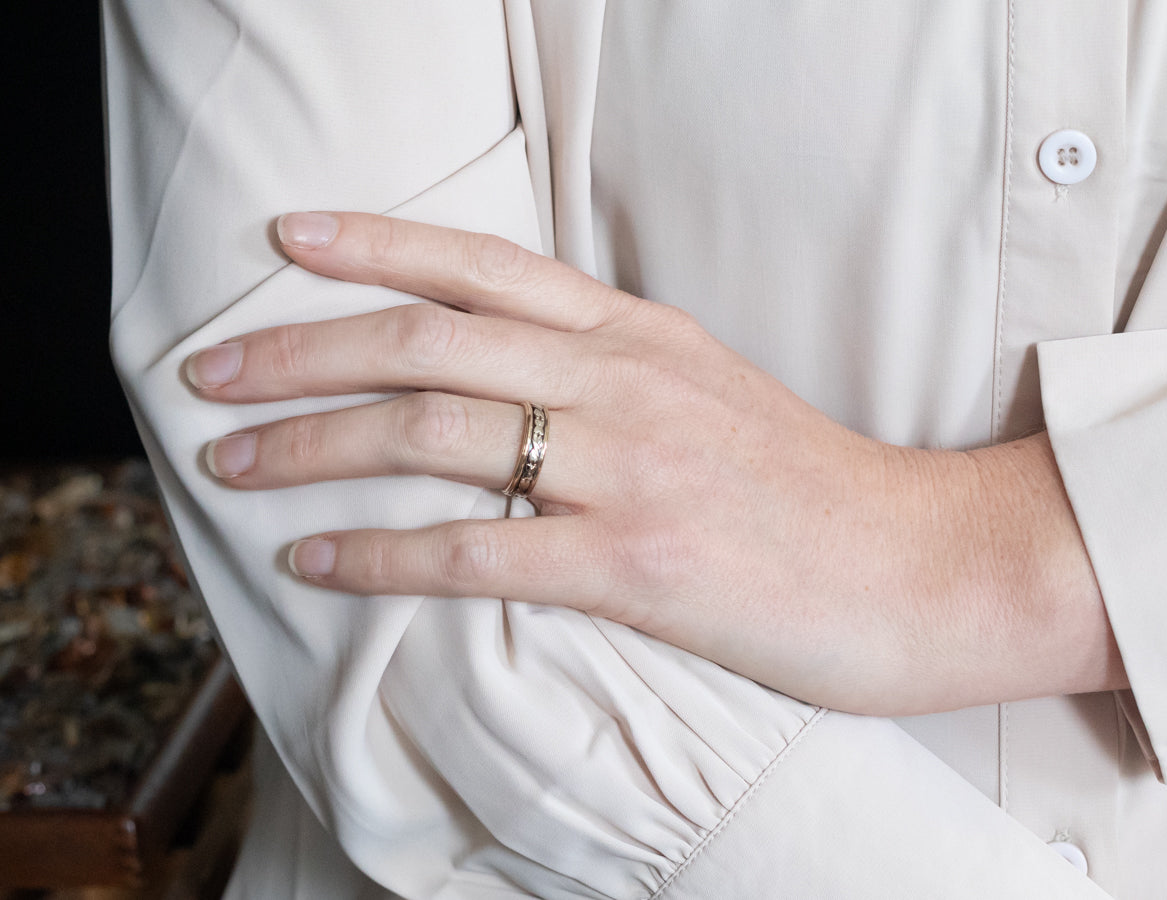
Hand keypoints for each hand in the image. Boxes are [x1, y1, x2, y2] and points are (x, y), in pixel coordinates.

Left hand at [185, 211, 1126, 715]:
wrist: (918, 564)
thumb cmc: (808, 488)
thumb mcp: (707, 392)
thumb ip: (609, 373)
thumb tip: (507, 381)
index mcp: (638, 334)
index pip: (482, 265)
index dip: (376, 242)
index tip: (286, 240)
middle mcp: (623, 381)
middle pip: (426, 342)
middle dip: (300, 351)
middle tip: (210, 370)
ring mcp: (628, 467)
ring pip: (431, 435)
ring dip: (312, 446)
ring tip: (233, 461)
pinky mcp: (636, 562)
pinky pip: (475, 549)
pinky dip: (379, 556)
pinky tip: (315, 562)